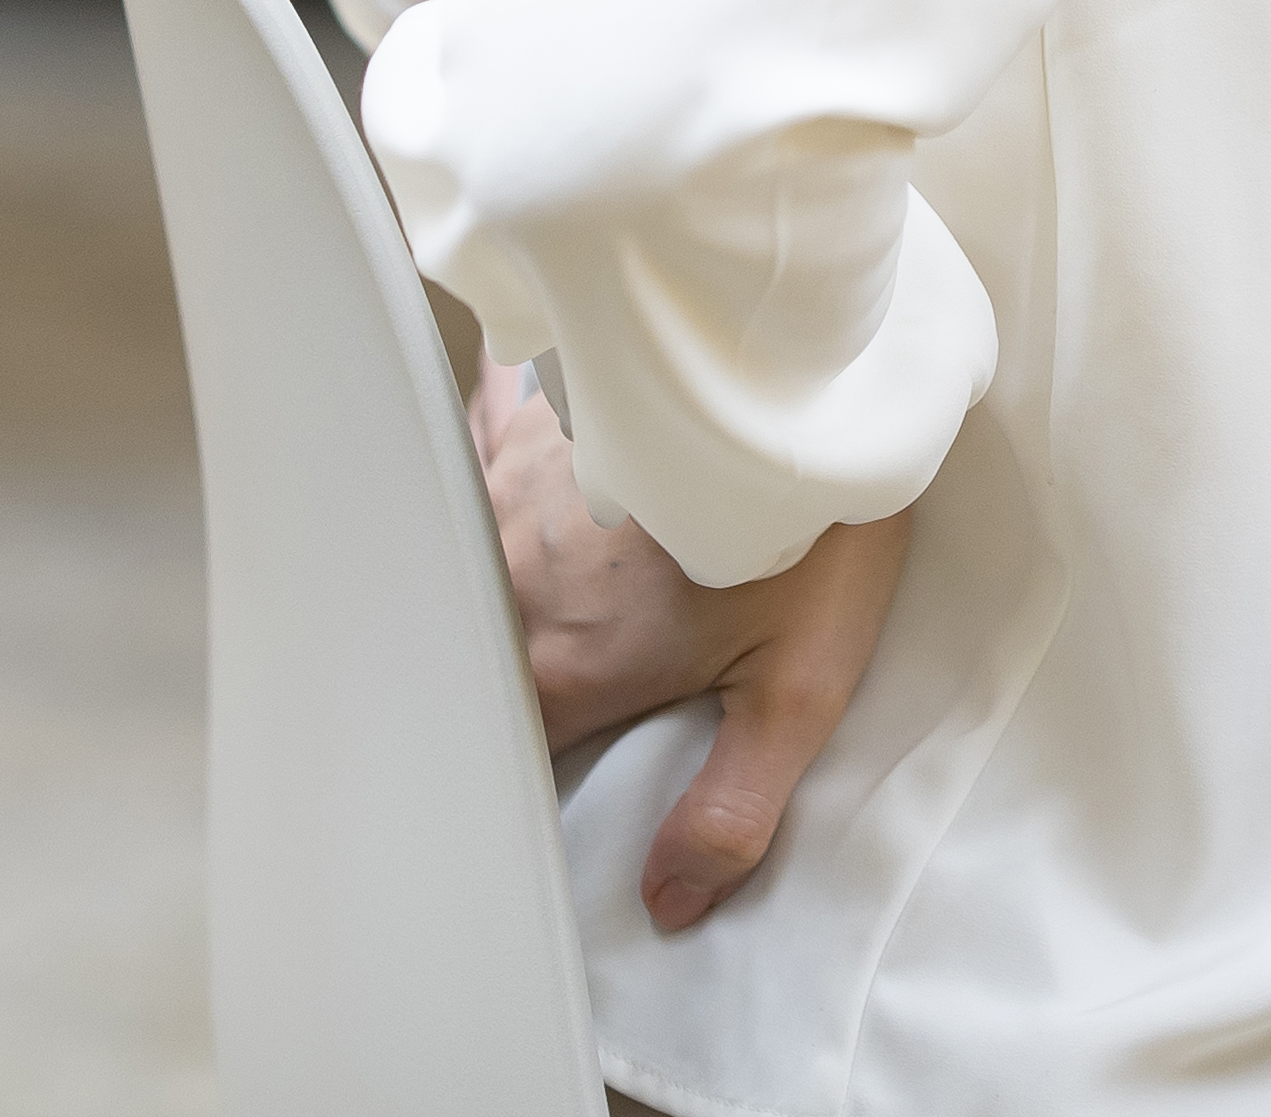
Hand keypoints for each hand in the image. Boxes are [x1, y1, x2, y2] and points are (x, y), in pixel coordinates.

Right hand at [471, 350, 916, 932]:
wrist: (815, 368)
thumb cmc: (815, 528)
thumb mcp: (801, 686)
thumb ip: (730, 808)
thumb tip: (669, 903)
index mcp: (564, 666)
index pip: (495, 758)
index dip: (504, 783)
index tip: (527, 784)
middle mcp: (509, 584)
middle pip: (466, 662)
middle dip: (483, 685)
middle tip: (526, 684)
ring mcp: (501, 494)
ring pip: (455, 564)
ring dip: (478, 588)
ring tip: (531, 593)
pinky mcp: (519, 419)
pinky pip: (464, 457)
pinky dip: (475, 482)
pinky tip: (512, 482)